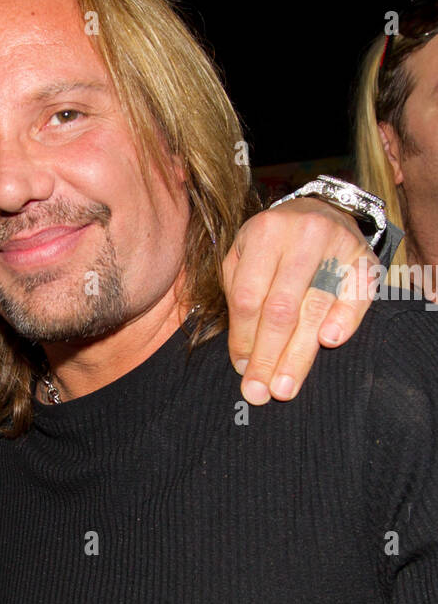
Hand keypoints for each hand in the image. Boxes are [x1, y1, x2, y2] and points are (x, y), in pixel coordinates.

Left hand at [223, 200, 377, 404]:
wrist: (320, 210)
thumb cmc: (273, 244)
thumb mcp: (243, 257)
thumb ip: (238, 298)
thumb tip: (243, 358)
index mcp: (263, 232)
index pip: (248, 297)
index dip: (243, 338)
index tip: (241, 369)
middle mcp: (302, 235)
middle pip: (281, 308)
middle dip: (269, 355)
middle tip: (262, 392)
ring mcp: (338, 245)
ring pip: (316, 307)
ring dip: (300, 353)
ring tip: (286, 386)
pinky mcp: (366, 259)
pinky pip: (358, 295)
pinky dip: (345, 319)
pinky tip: (330, 342)